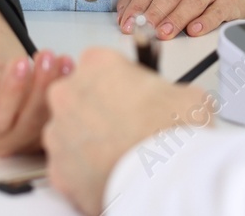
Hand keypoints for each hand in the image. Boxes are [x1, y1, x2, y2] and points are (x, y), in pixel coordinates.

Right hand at [0, 48, 74, 156]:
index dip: (9, 92)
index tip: (21, 61)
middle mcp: (1, 145)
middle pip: (26, 123)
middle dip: (39, 86)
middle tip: (47, 55)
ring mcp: (27, 144)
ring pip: (47, 120)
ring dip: (57, 86)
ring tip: (61, 58)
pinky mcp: (47, 134)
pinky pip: (60, 116)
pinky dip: (67, 89)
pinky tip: (70, 66)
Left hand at [43, 48, 212, 214]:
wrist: (164, 179)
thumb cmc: (172, 133)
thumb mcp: (187, 95)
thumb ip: (168, 91)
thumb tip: (177, 102)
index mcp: (98, 64)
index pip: (99, 65)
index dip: (117, 83)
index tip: (129, 97)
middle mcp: (69, 93)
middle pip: (77, 96)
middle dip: (95, 110)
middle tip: (124, 127)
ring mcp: (58, 132)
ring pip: (69, 133)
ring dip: (87, 141)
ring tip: (118, 155)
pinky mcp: (57, 169)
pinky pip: (68, 166)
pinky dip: (84, 171)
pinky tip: (108, 173)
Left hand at [115, 0, 241, 38]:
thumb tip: (124, 14)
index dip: (139, 2)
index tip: (129, 20)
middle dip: (156, 12)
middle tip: (145, 28)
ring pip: (193, 1)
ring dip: (176, 19)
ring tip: (164, 32)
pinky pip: (216, 11)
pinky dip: (204, 22)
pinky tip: (193, 30)